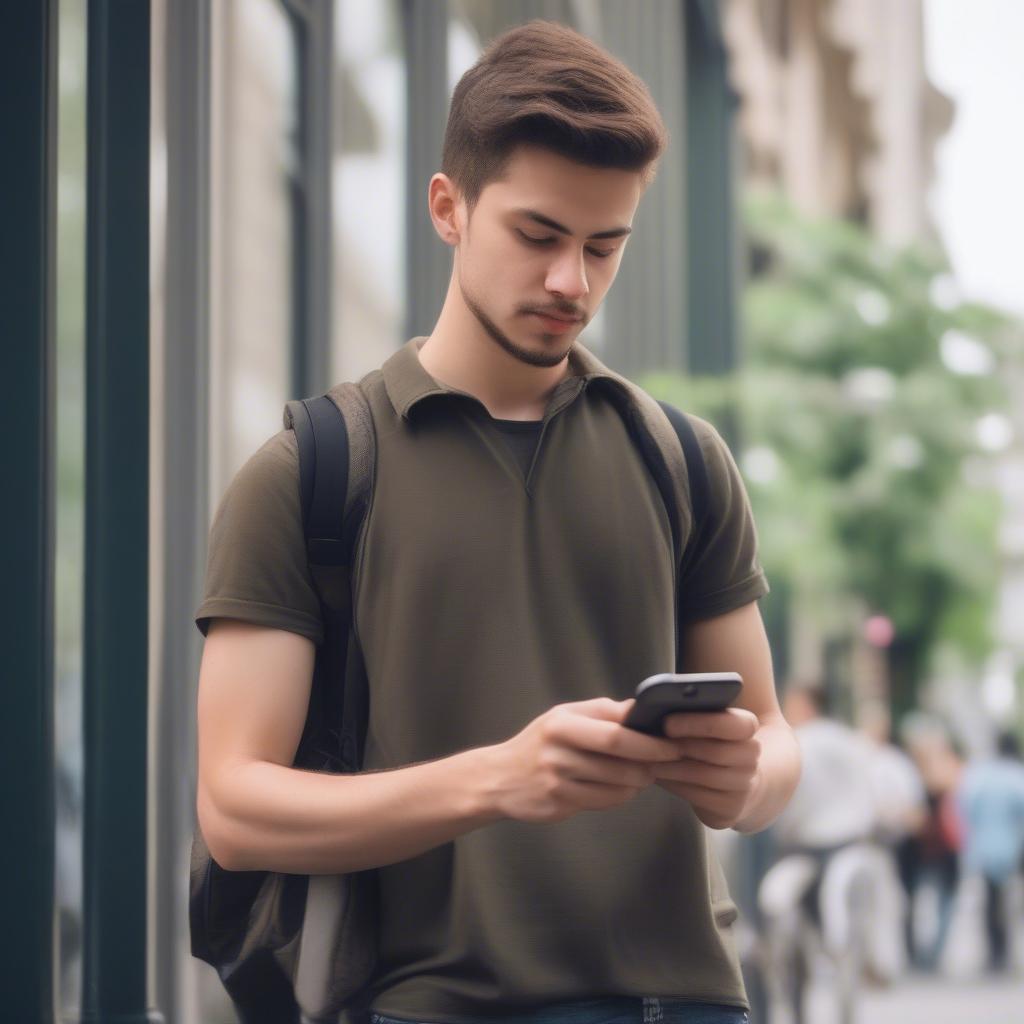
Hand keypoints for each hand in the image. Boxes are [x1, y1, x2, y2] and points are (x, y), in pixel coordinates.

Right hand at [486, 698, 687, 823]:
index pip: (616, 731)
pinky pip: (604, 802)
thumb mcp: (565, 716)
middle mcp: (558, 752)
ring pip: (616, 786)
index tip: (671, 741)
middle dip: (651, 761)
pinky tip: (621, 788)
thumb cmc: (541, 742)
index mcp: (562, 723)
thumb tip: (641, 708)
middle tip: (667, 761)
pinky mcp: (560, 804)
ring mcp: (557, 781)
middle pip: (619, 760)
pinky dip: (621, 796)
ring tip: (644, 774)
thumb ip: (603, 712)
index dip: (649, 739)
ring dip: (638, 781)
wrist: (500, 778)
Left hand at [652, 708, 761, 829]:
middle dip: (681, 747)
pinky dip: (675, 786)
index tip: (668, 723)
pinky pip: (699, 797)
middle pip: (717, 752)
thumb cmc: (711, 741)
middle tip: (651, 743)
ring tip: (650, 761)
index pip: (735, 724)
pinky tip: (660, 777)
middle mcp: (751, 759)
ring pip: (706, 777)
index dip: (700, 723)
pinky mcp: (730, 810)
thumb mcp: (710, 720)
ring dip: (673, 768)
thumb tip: (661, 704)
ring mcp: (744, 786)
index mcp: (748, 729)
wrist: (736, 781)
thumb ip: (695, 707)